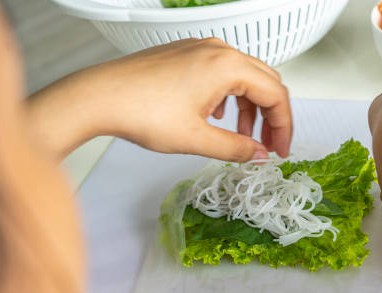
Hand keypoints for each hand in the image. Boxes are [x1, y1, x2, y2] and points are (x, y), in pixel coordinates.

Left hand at [27, 38, 291, 161]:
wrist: (98, 97)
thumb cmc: (142, 113)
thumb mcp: (196, 139)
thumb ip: (235, 148)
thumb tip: (258, 155)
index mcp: (228, 66)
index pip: (275, 95)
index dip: (283, 127)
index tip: (280, 152)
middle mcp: (217, 50)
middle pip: (264, 81)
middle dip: (271, 116)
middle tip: (269, 146)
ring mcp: (199, 49)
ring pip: (242, 77)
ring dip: (250, 108)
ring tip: (243, 137)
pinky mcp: (184, 54)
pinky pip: (220, 72)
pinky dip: (228, 96)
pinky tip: (216, 117)